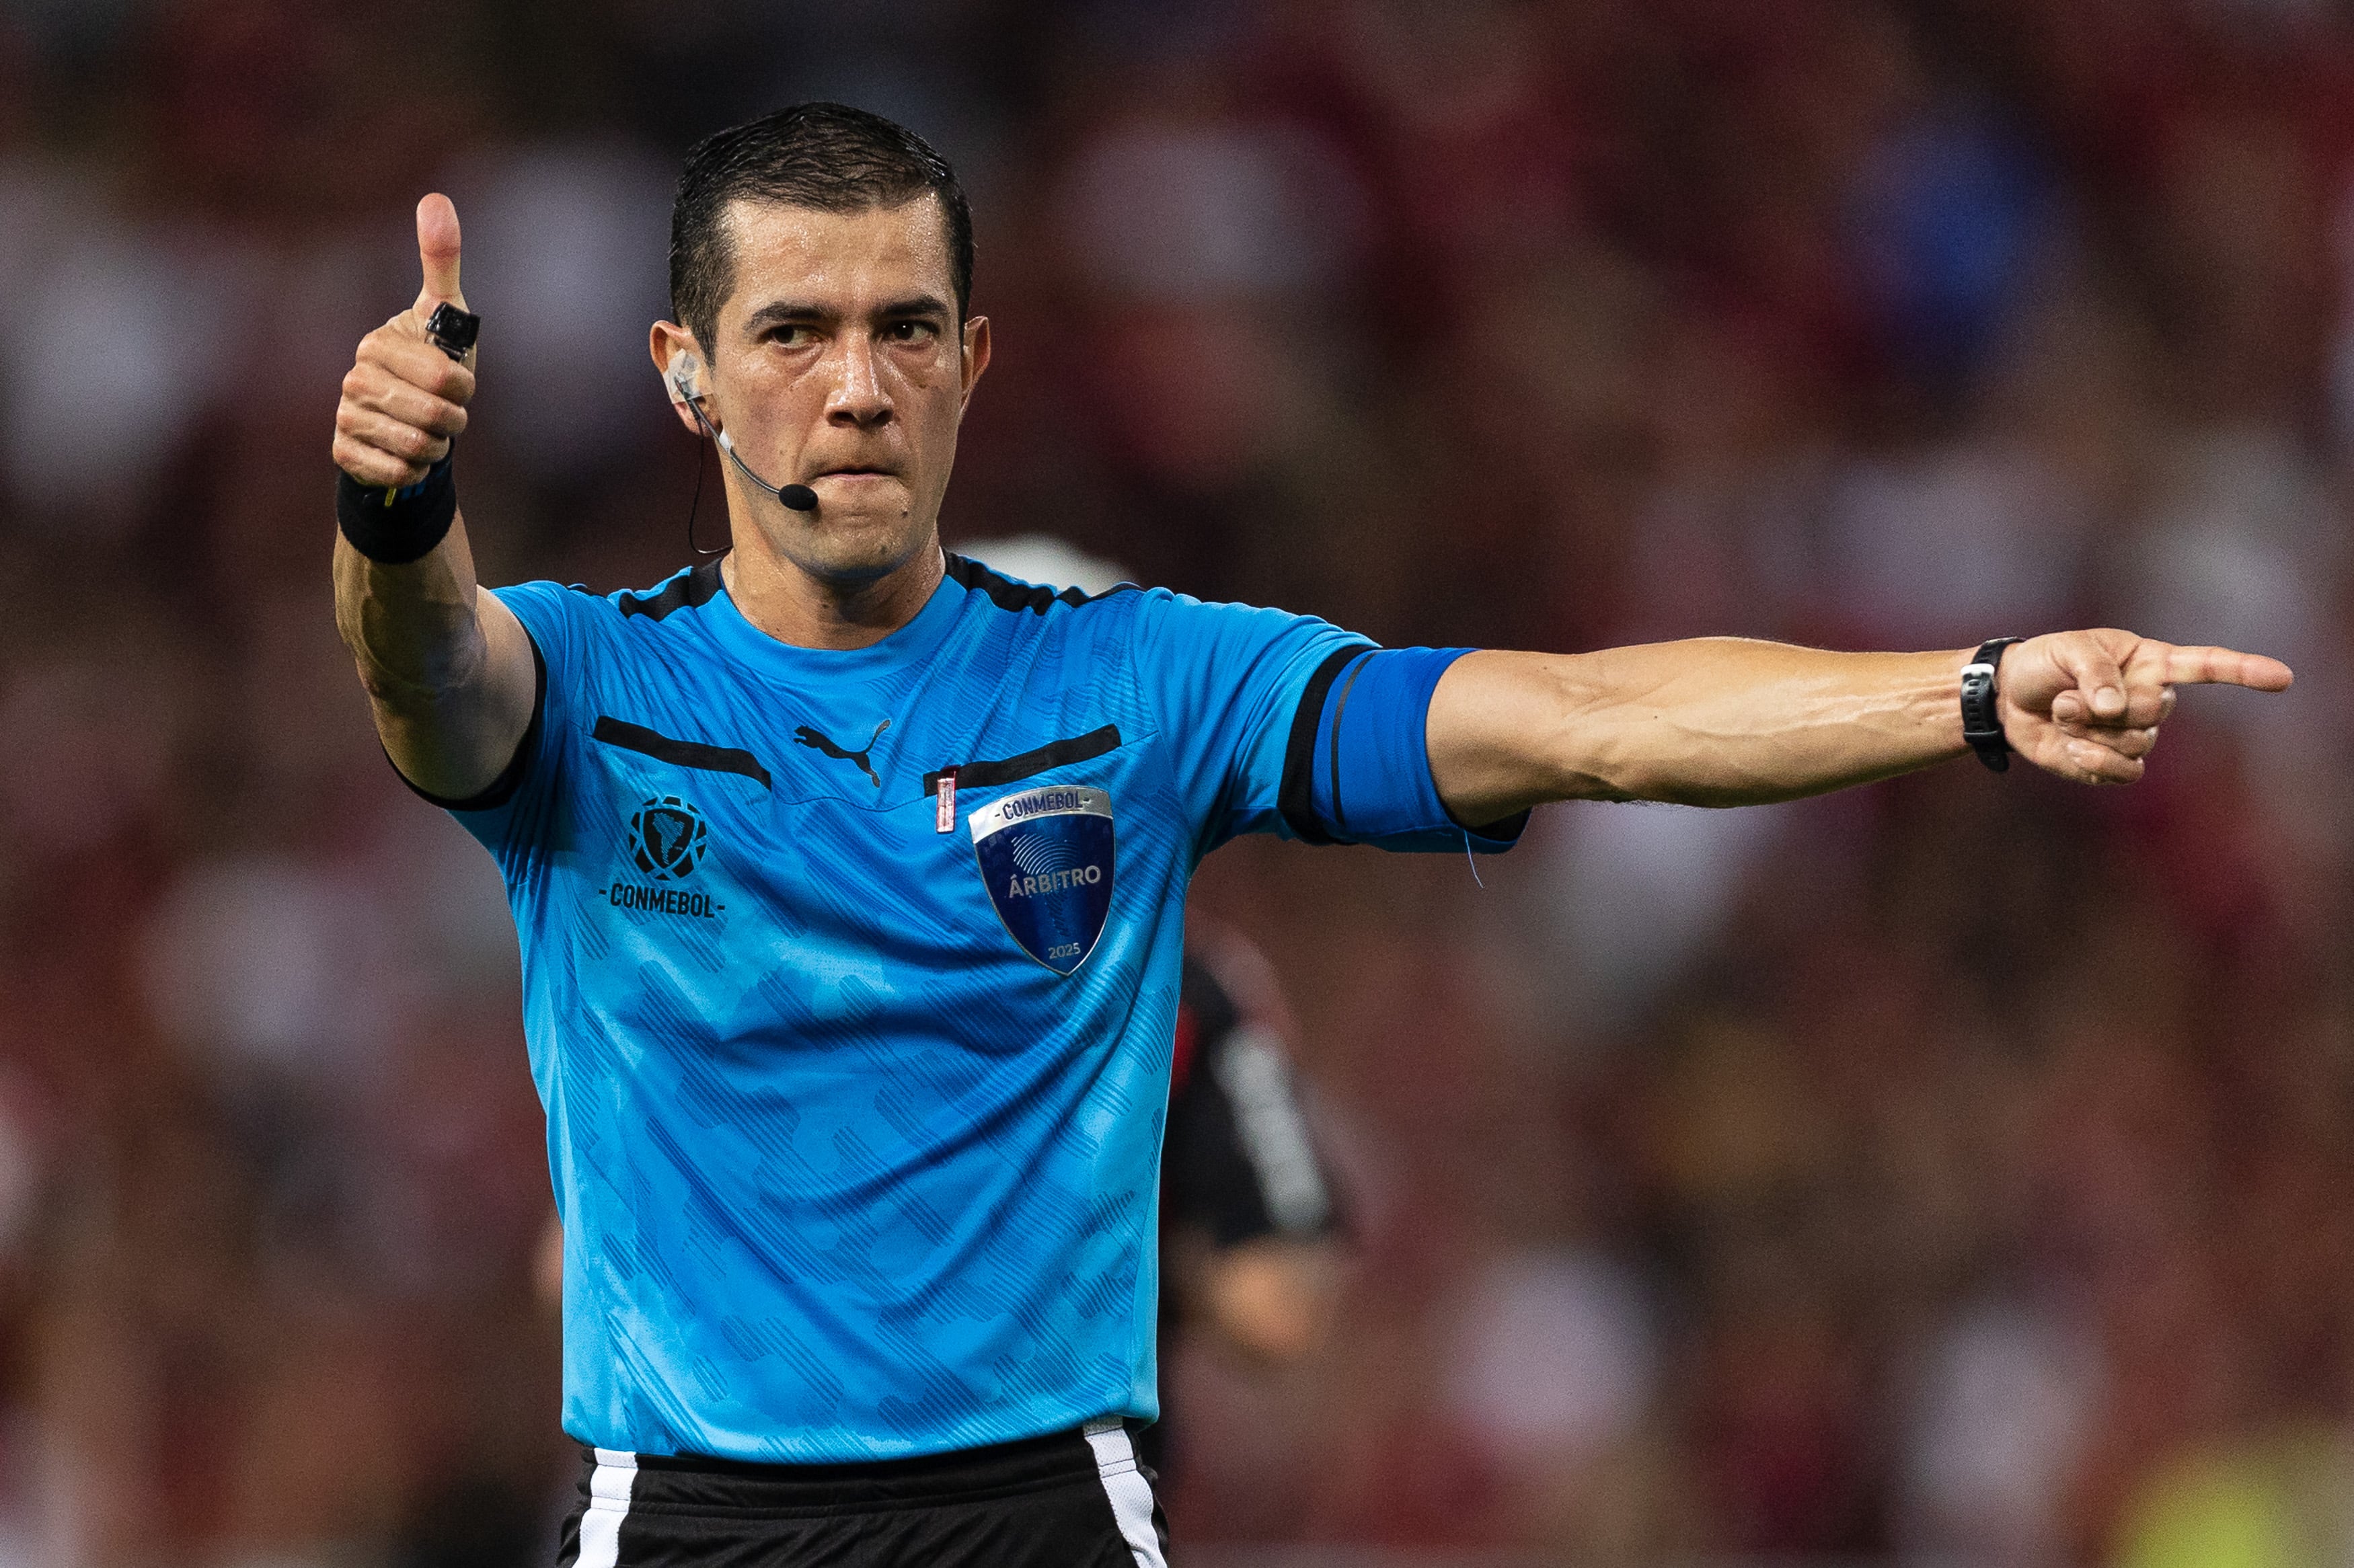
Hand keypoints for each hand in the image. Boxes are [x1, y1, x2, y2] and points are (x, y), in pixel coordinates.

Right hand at [331, 193, 476, 487]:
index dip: (465, 387)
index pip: (446, 377)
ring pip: (416, 448)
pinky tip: (411, 459)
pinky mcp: (345, 454)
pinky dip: (414, 473)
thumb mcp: (447, 316)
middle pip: (433, 415)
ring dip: (437, 447)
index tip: (459, 384)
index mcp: (377, 345)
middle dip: (454, 421)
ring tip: (430, 435)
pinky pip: (395, 474)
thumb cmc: (435, 364)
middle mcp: (354, 379)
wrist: (413, 423)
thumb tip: (434, 198)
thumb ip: (441, 260)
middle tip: (449, 415)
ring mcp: (346, 416)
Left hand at [1996, 629, 2293, 783]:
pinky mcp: (2111, 763)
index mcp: (2150, 662)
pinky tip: (2069, 747)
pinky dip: (2093, 761)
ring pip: (2137, 746)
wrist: (2006, 698)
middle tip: (2068, 697)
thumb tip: (2116, 708)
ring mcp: (2133, 734)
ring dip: (2090, 733)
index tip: (2282, 677)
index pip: (2206, 666)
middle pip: (2157, 715)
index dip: (2244, 671)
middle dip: (2109, 709)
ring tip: (2062, 715)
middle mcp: (2149, 700)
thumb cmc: (2042, 664)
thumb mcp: (2066, 651)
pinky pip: (2122, 774)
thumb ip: (2096, 673)